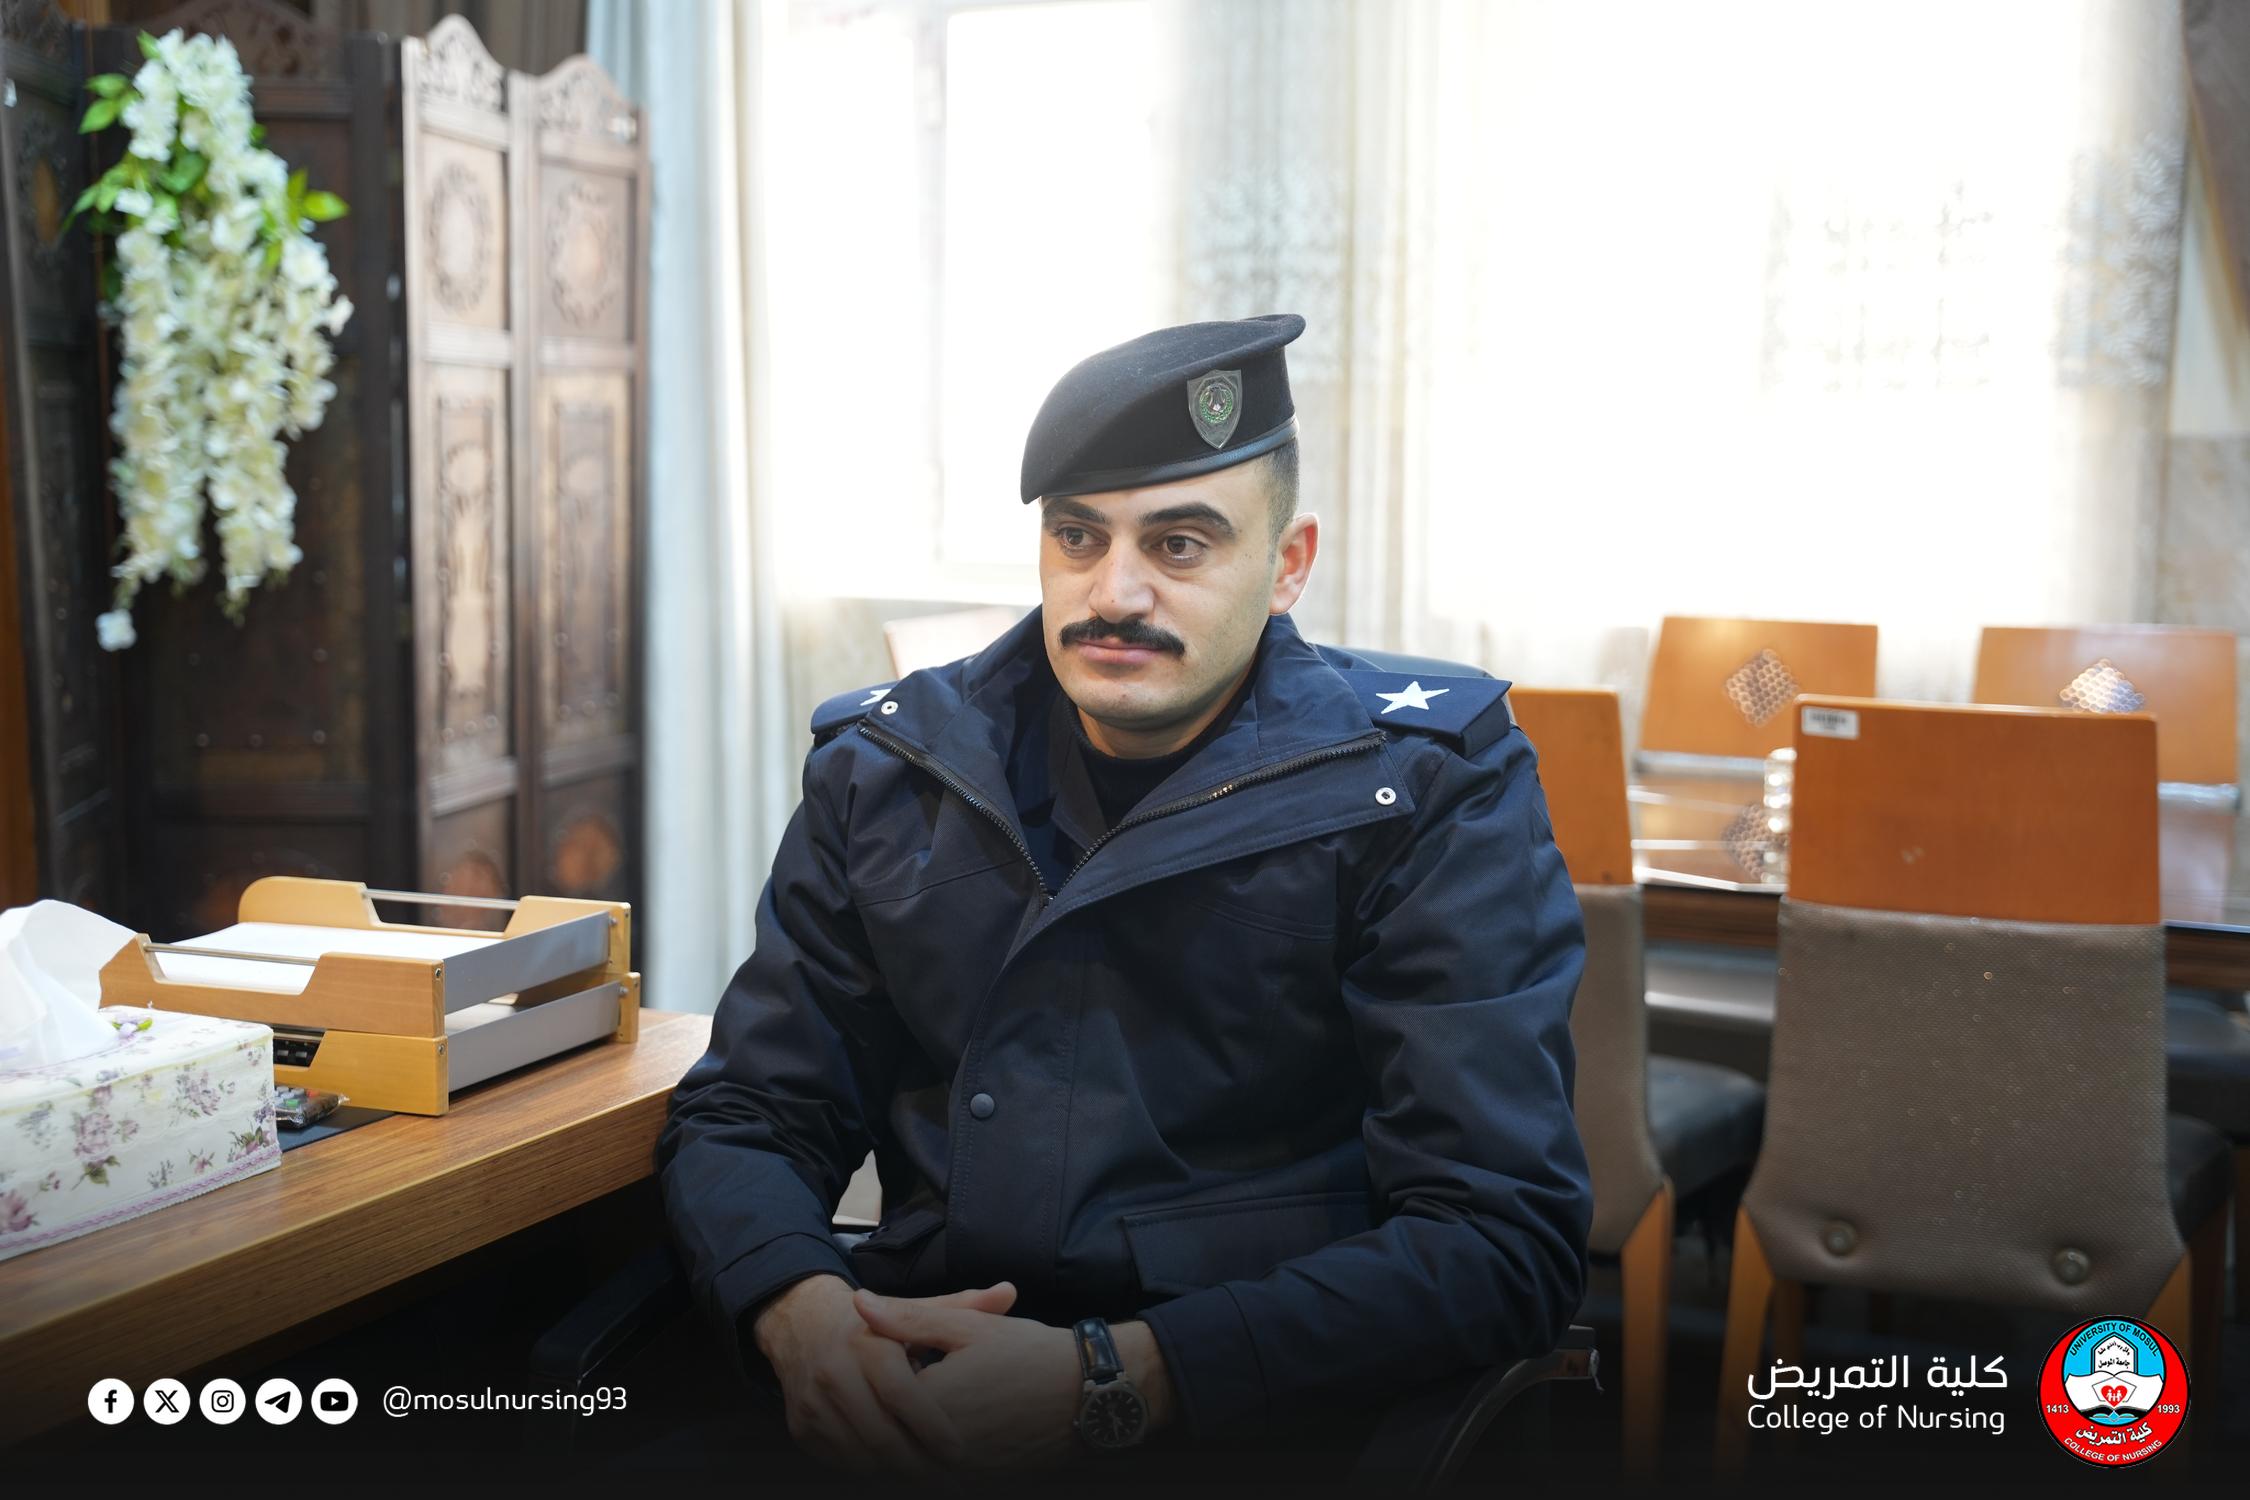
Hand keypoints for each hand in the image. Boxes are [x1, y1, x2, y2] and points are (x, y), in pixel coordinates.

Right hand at [753, 1274, 1015, 1471]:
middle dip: (918, 1465)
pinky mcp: (801, 1426)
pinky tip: (895, 1474)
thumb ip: (962, 1306)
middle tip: (950, 1482)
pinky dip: (869, 1472)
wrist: (802, 1323)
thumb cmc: (872, 1323)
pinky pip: (839, 1461)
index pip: (900, 1394)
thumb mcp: (913, 1309)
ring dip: (894, 1474)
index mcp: (867, 1342)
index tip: (960, 1452)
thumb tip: (1010, 1292)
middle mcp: (834, 1372)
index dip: (932, 1427)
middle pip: (879, 1434)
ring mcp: (813, 1402)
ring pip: (858, 1455)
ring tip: (929, 1481)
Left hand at [853, 1287, 1082, 1468]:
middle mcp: (938, 1447)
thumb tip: (859, 1303)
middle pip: (889, 1424)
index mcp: (929, 1403)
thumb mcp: (966, 1325)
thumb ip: (907, 1319)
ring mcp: (958, 1469)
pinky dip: (934, 1444)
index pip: (876, 1388)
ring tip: (942, 1395)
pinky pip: (936, 1467)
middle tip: (924, 1372)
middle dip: (893, 1399)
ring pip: (910, 1450)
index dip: (886, 1364)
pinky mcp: (975, 1479)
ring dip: (910, 1425)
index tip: (910, 1349)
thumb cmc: (1028, 1353)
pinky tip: (959, 1417)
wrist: (1084, 1394)